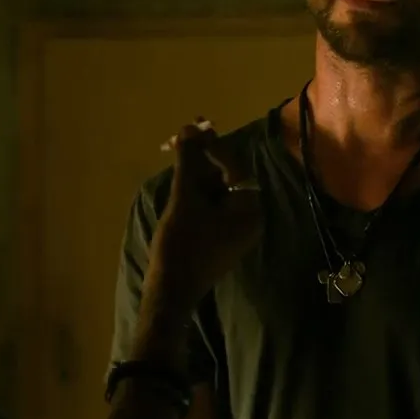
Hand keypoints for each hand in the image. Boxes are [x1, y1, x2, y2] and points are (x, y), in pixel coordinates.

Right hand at [146, 118, 263, 307]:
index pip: (234, 166)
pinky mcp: (220, 236)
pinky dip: (197, 190)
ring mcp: (234, 229)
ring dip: (198, 171)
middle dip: (204, 156)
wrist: (170, 290)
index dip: (212, 144)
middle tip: (181, 137)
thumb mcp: (184, 199)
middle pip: (228, 176)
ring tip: (177, 153)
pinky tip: (180, 179)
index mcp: (249, 210)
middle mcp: (248, 218)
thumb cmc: (181, 245)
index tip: (191, 128)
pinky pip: (212, 205)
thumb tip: (189, 129)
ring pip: (217, 190)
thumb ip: (189, 162)